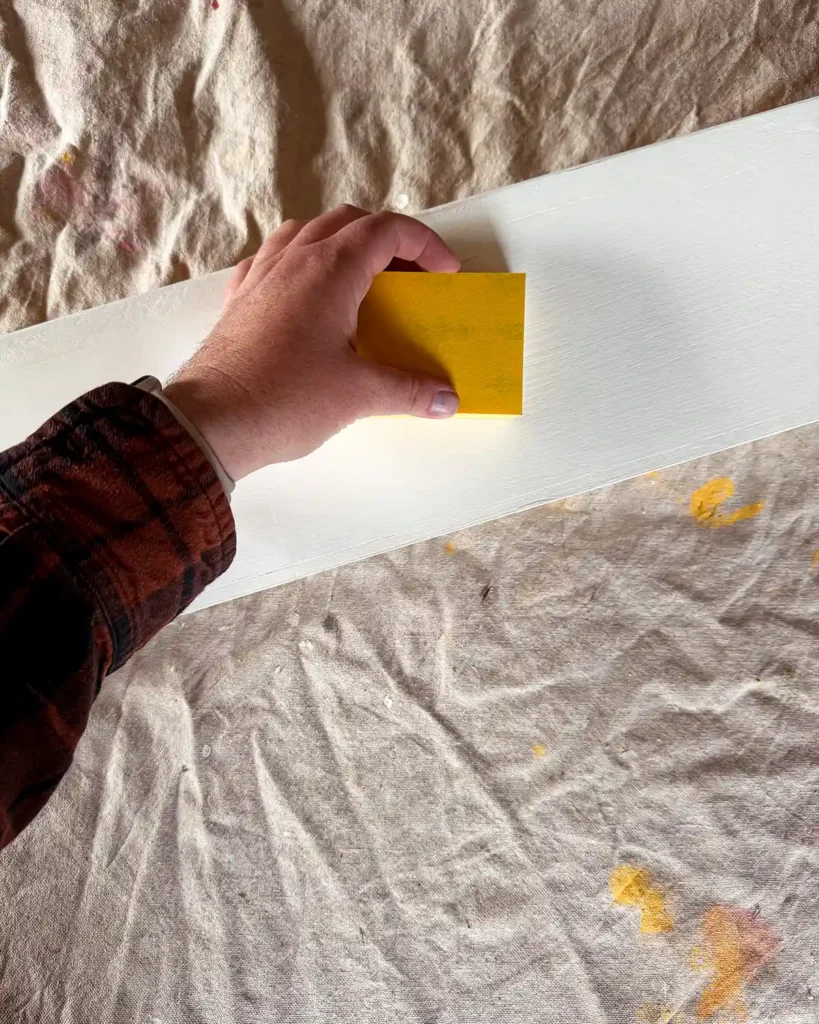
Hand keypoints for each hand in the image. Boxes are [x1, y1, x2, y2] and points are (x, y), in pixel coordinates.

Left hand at [164, 206, 460, 481]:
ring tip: (362, 278)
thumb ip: (410, 390)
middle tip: (411, 276)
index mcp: (330, 268)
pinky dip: (301, 262)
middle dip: (388, 240)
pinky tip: (307, 291)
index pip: (387, 230)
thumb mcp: (359, 394)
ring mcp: (261, 274)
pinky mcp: (240, 298)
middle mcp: (294, 258)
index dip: (424, 244)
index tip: (445, 272)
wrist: (212, 421)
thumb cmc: (287, 398)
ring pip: (307, 232)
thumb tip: (449, 400)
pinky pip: (274, 258)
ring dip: (341, 242)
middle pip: (348, 222)